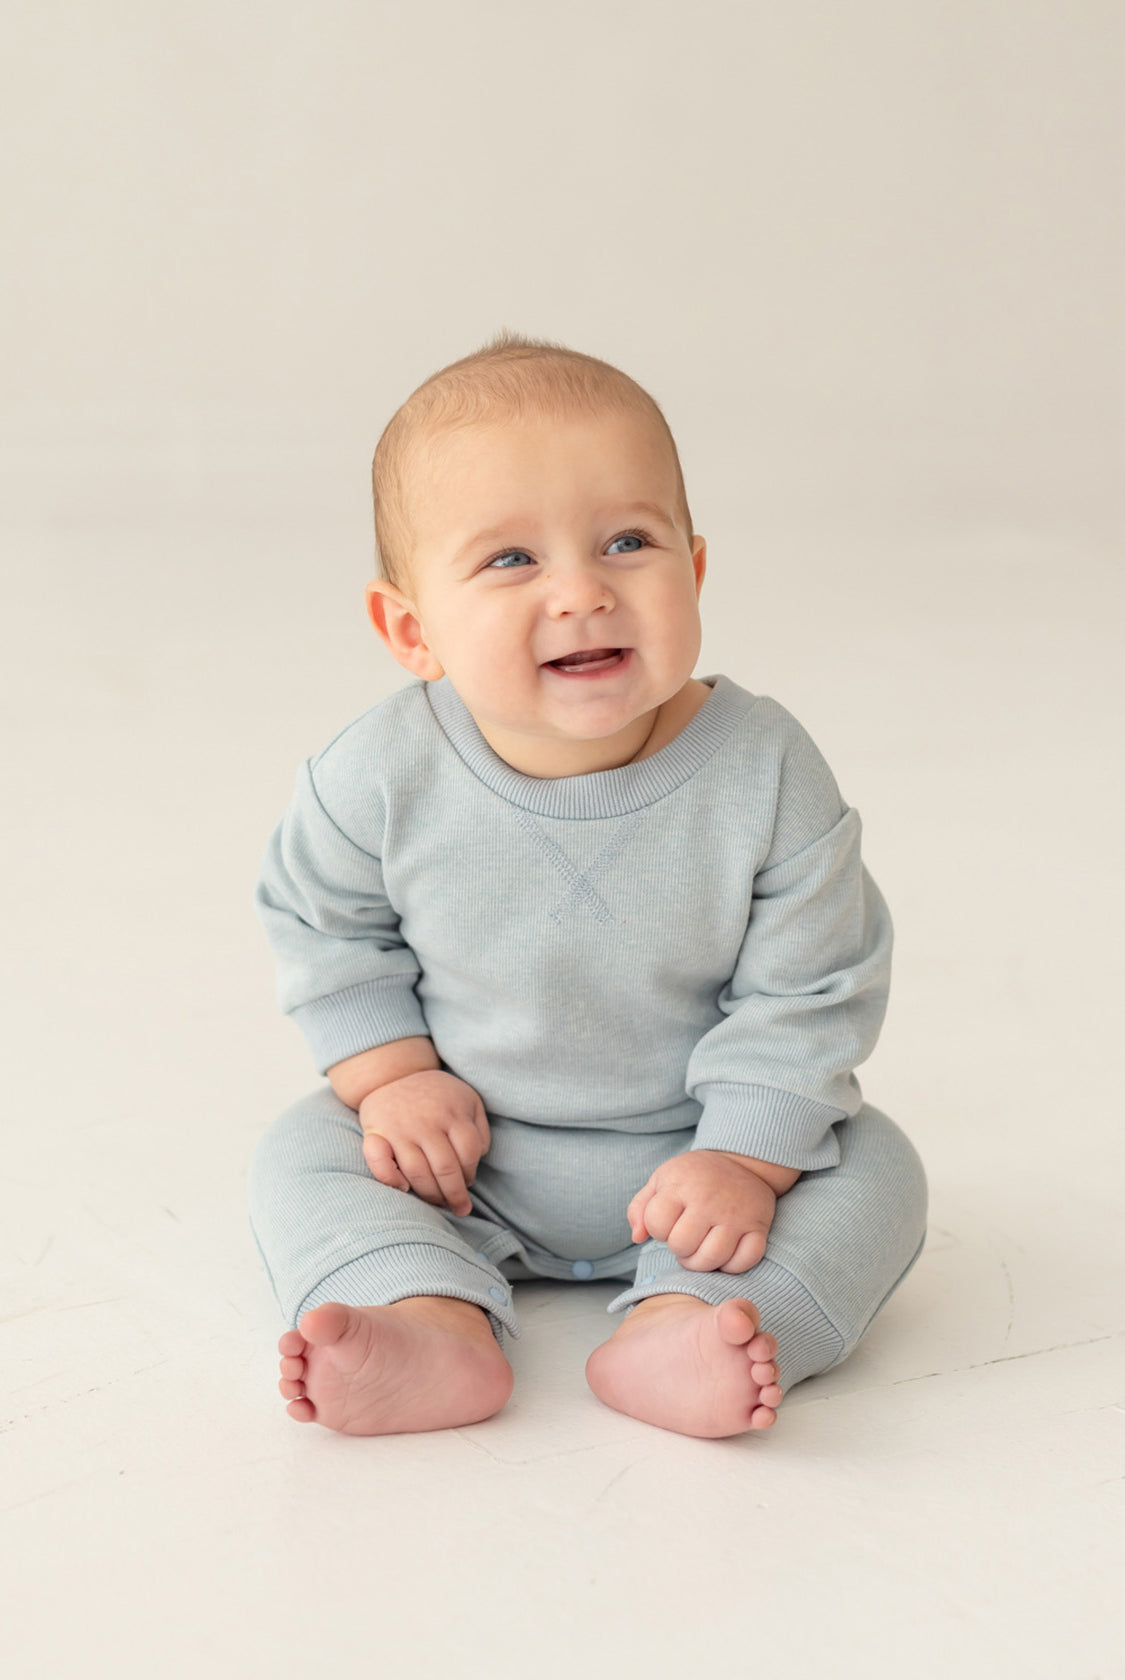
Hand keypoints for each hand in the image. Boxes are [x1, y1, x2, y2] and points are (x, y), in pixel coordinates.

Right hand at [358, 1070, 490, 1216]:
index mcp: (452, 1112)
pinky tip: (403, 1188)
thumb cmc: (436, 1094)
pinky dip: (390, 1179)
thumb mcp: (467, 1099)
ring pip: (417, 1172)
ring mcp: (399, 1128)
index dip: (471, 1173)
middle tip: (460, 1208)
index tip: (468, 1183)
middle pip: (445, 1168)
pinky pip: (378, 1161)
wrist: (392, 1073)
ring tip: (438, 1202)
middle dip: (455, 1195)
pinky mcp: (375, 1133)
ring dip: (430, 1194)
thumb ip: (479, 1127)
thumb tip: (479, 1157)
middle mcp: (425, 1121)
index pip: (469, 1153)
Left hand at [626, 1150, 777, 1272]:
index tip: (667, 1223)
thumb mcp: (662, 1179)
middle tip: (685, 1238)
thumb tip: (637, 1238)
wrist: (741, 1161)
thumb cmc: (694, 1176)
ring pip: (712, 1258)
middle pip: (682, 1246)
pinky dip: (732, 1266)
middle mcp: (709, 1200)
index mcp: (681, 1186)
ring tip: (700, 1249)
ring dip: (701, 1262)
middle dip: (678, 1248)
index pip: (656, 1224)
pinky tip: (725, 1253)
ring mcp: (736, 1215)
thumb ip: (641, 1208)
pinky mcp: (758, 1226)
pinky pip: (744, 1261)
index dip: (657, 1230)